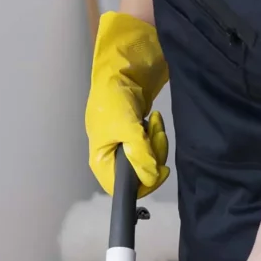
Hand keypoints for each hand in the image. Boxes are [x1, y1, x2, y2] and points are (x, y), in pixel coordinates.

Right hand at [85, 10, 170, 196]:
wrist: (121, 71)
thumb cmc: (114, 99)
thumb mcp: (126, 127)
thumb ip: (139, 155)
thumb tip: (150, 177)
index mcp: (101, 161)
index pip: (122, 189)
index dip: (143, 183)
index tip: (160, 169)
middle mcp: (111, 159)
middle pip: (140, 175)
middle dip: (153, 155)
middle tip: (153, 134)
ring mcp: (124, 148)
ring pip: (149, 161)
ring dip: (156, 142)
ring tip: (152, 122)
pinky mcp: (136, 138)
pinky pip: (151, 147)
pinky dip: (156, 134)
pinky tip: (152, 120)